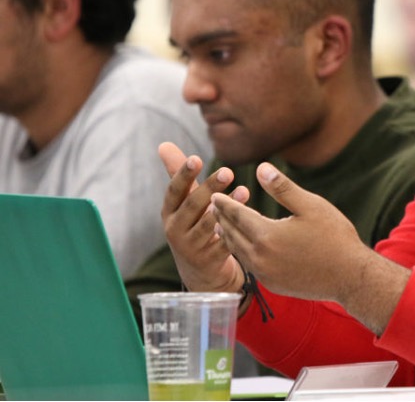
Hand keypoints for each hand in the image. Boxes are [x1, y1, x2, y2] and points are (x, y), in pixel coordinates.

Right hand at [159, 141, 243, 293]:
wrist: (198, 271)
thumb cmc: (192, 225)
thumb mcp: (183, 202)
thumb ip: (177, 174)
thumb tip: (163, 144)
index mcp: (169, 212)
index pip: (174, 191)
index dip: (184, 175)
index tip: (196, 159)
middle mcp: (175, 229)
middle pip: (192, 206)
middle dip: (209, 188)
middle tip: (228, 171)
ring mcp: (191, 247)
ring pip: (208, 225)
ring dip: (226, 208)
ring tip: (243, 192)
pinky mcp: (209, 261)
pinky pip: (223, 245)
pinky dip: (234, 232)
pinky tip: (249, 218)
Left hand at [210, 162, 409, 333]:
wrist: (350, 277)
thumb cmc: (335, 237)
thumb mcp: (311, 206)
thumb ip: (283, 188)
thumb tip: (261, 168)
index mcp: (267, 235)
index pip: (237, 215)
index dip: (225, 203)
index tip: (214, 194)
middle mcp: (260, 257)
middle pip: (233, 234)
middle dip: (222, 218)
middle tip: (212, 207)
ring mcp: (265, 274)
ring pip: (239, 252)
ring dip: (229, 236)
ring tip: (222, 225)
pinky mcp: (273, 284)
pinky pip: (251, 265)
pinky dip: (243, 252)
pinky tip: (246, 247)